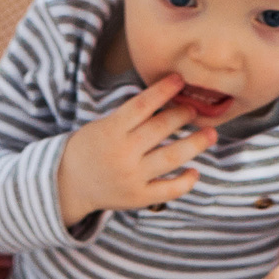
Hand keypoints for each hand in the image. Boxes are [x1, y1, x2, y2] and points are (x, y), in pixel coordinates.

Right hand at [57, 72, 215, 221]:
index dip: (163, 90)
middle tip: (194, 109)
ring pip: (172, 157)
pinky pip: (169, 190)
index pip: (142, 105)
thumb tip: (169, 100)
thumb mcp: (102, 125)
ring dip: (195, 144)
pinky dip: (186, 181)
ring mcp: (132, 177)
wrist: (68, 184)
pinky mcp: (139, 197)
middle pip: (161, 129)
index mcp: (111, 130)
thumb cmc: (89, 149)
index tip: (179, 80)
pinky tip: (195, 171)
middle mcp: (123, 154)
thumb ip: (131, 117)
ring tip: (210, 134)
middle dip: (183, 115)